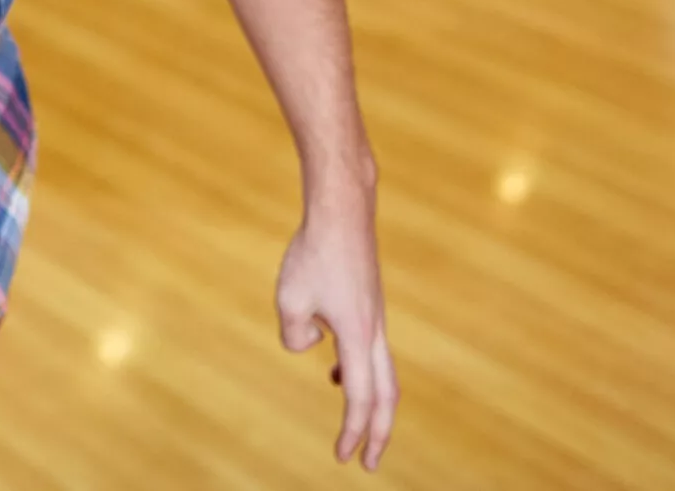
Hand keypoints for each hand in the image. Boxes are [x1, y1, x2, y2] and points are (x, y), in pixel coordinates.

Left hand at [277, 195, 396, 470]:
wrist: (343, 211)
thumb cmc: (314, 252)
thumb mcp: (289, 298)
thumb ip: (294, 335)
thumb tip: (310, 346)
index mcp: (357, 336)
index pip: (359, 398)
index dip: (353, 433)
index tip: (344, 458)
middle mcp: (374, 332)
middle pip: (385, 396)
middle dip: (378, 433)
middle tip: (368, 463)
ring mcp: (375, 318)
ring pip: (382, 374)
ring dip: (370, 402)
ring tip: (353, 425)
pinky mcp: (370, 306)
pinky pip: (369, 350)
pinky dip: (358, 370)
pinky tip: (333, 368)